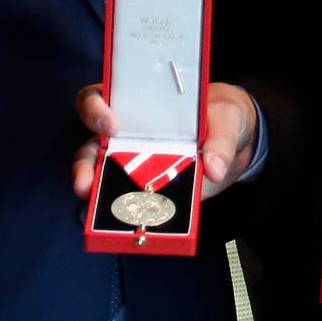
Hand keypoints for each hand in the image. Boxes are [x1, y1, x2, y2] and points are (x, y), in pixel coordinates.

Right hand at [72, 82, 259, 199]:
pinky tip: (135, 223)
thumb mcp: (227, 116)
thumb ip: (220, 138)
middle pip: (91, 145)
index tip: (111, 125)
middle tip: (87, 183)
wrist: (237, 141)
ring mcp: (136, 164)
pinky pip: (132, 203)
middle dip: (84, 165)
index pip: (101, 97)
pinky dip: (130, 214)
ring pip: (104, 179)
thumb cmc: (222, 115)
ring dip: (98, 196)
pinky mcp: (150, 189)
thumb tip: (213, 167)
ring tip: (99, 212)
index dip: (96, 109)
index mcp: (140, 102)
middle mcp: (129, 133)